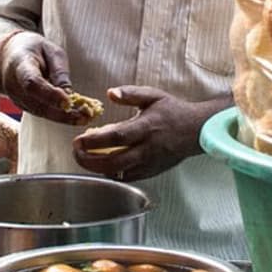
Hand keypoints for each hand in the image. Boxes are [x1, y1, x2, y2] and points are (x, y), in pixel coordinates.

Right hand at [0, 32, 88, 125]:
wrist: (12, 53)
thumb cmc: (35, 49)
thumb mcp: (52, 51)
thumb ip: (59, 71)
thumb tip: (68, 93)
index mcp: (20, 64)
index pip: (32, 83)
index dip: (50, 95)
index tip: (68, 102)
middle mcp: (13, 84)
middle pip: (37, 103)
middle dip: (61, 113)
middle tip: (85, 116)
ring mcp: (14, 97)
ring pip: (39, 112)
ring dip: (62, 118)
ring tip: (84, 118)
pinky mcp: (20, 104)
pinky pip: (39, 112)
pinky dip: (56, 116)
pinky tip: (73, 116)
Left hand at [72, 87, 227, 181]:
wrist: (196, 131)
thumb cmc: (173, 112)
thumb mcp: (153, 95)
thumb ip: (130, 93)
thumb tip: (109, 93)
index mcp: (146, 127)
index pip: (116, 137)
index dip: (94, 141)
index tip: (78, 139)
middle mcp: (147, 148)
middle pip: (113, 161)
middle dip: (89, 160)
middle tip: (75, 152)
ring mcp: (149, 163)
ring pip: (118, 172)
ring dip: (97, 168)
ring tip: (84, 158)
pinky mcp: (151, 172)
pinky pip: (127, 177)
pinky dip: (112, 173)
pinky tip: (102, 165)